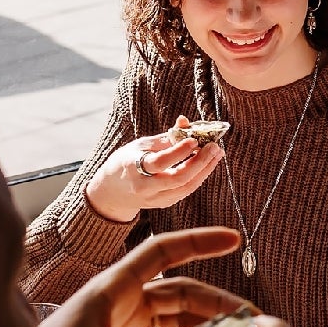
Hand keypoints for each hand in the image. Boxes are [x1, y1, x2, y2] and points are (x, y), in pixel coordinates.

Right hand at [83, 117, 224, 222]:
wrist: (112, 191)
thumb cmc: (127, 161)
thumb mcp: (139, 145)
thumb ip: (165, 137)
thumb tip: (186, 122)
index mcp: (133, 168)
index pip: (159, 162)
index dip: (178, 152)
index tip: (194, 140)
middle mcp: (144, 187)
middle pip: (177, 179)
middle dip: (199, 163)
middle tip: (214, 147)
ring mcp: (154, 199)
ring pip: (186, 187)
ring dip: (205, 170)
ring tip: (216, 154)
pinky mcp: (163, 204)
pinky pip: (185, 191)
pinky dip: (198, 176)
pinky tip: (207, 164)